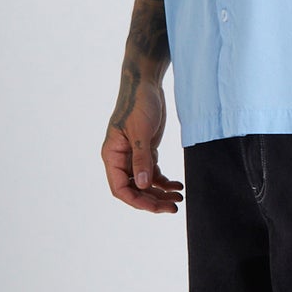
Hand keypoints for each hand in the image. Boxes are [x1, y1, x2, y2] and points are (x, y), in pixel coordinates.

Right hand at [103, 75, 182, 212]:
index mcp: (112, 155)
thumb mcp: (140, 132)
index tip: (156, 207)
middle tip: (173, 207)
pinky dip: (165, 182)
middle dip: (153, 200)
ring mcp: (134, 156)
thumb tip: (141, 185)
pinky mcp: (146, 151)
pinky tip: (178, 186)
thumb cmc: (138, 103)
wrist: (146, 84)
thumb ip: (141, 158)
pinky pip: (154, 173)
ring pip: (145, 184)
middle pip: (135, 189)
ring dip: (161, 193)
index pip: (120, 188)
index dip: (137, 200)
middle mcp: (121, 159)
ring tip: (179, 198)